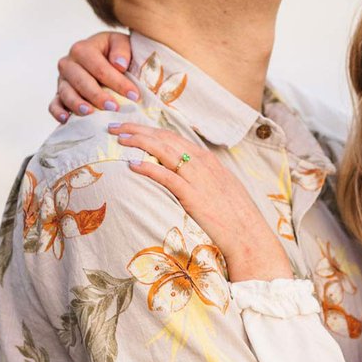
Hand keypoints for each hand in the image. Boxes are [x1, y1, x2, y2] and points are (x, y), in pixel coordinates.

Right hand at [49, 31, 140, 122]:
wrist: (102, 57)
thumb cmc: (114, 52)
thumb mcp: (120, 43)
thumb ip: (121, 50)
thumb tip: (119, 64)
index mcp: (82, 49)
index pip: (99, 68)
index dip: (117, 82)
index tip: (134, 95)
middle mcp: (68, 63)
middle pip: (81, 81)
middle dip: (97, 95)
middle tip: (114, 107)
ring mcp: (61, 80)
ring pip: (66, 93)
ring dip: (78, 104)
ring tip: (91, 113)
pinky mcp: (58, 95)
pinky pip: (54, 105)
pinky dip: (58, 112)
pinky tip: (66, 119)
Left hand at [110, 121, 291, 280]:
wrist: (247, 235)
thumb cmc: (233, 214)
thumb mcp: (218, 186)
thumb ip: (200, 176)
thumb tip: (180, 172)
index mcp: (207, 159)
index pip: (172, 137)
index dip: (149, 130)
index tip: (129, 127)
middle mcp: (202, 163)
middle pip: (164, 138)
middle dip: (137, 129)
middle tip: (114, 126)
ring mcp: (198, 178)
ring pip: (163, 151)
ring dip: (138, 142)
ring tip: (118, 138)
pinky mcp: (193, 196)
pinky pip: (167, 177)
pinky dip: (149, 168)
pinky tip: (132, 164)